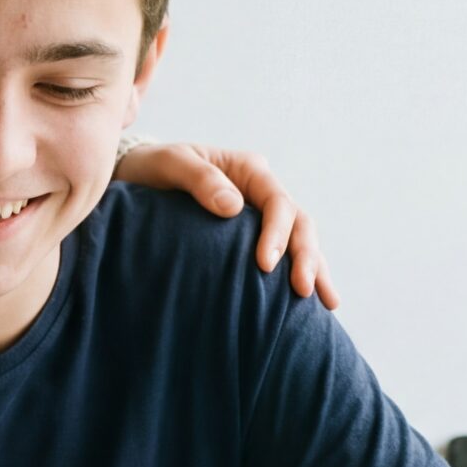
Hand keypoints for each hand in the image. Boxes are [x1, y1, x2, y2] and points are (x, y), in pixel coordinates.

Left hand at [114, 141, 336, 304]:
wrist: (139, 178)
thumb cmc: (153, 167)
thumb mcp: (171, 164)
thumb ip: (200, 179)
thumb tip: (234, 206)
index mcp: (249, 170)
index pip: (278, 202)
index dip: (277, 233)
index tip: (265, 265)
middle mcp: (262, 192)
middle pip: (299, 223)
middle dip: (306, 256)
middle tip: (303, 290)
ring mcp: (262, 215)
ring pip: (300, 240)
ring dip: (314, 268)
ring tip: (328, 302)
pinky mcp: (254, 237)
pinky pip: (285, 255)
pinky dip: (301, 273)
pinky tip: (313, 302)